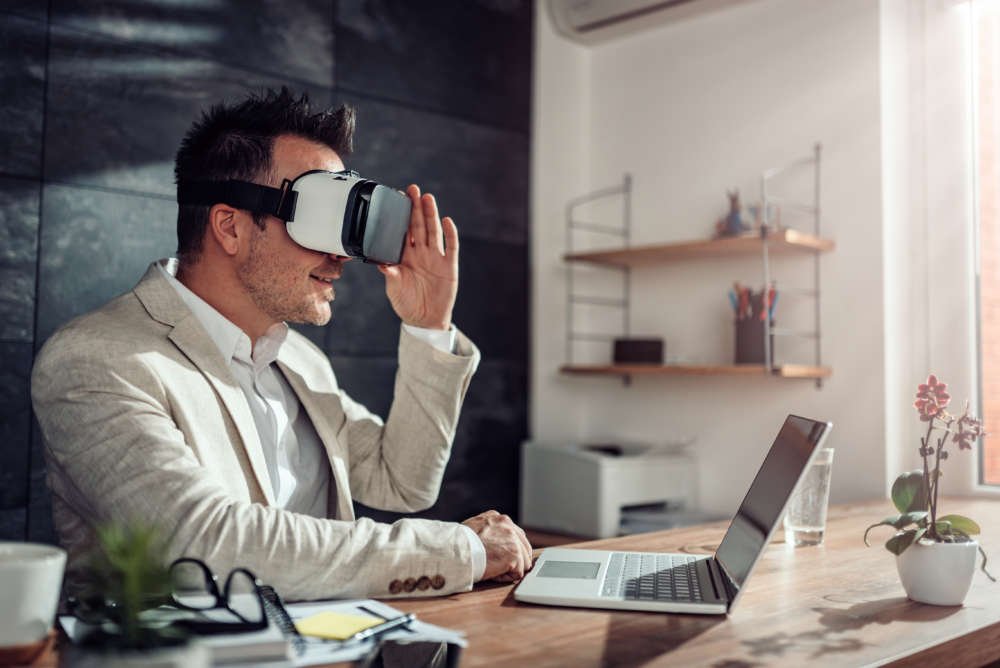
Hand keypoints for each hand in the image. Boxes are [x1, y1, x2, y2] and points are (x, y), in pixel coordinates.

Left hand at [377, 184, 457, 329]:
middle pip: (419, 225)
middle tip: (413, 189)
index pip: (403, 230)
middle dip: (416, 208)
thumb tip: (381, 264)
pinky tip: (447, 221)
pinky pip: (451, 247)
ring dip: (431, 215)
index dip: (401, 214)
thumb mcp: (394, 288)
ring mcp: (436, 258)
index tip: (397, 198)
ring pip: (434, 231)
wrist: (424, 320)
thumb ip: (390, 275)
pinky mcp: (449, 266)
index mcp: (405, 256)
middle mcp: (420, 253)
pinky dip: (450, 234)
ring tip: (428, 198)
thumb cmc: (406, 303)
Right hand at [462, 510, 533, 581]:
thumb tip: (496, 544)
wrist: (455, 550)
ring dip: (509, 569)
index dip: (510, 550)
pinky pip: (517, 574)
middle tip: (497, 566)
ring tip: (491, 567)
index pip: (516, 536)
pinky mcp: (514, 555)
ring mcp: (513, 540)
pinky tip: (491, 571)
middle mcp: (508, 526)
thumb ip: (490, 532)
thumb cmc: (459, 544)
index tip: (501, 558)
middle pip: (524, 549)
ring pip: (523, 563)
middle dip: (515, 560)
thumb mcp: (476, 528)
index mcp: (499, 519)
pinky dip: (504, 577)